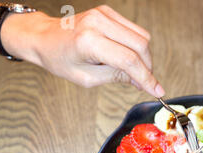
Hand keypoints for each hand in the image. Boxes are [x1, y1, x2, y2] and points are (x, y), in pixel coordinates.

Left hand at [1, 5, 164, 96]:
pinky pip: (135, 30)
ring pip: (142, 37)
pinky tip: (128, 56)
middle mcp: (98, 23)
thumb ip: (116, 77)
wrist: (45, 37)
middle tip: (143, 82)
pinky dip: (137, 46)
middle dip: (147, 67)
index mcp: (89, 41)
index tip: (157, 90)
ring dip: (144, 57)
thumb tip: (141, 81)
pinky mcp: (108, 12)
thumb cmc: (60, 59)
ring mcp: (104, 14)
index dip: (146, 78)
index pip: (129, 60)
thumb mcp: (87, 78)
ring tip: (133, 70)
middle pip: (140, 46)